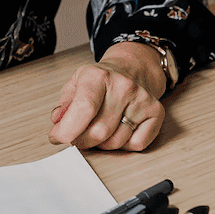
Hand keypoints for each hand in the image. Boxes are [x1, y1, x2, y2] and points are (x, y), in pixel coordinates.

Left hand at [48, 41, 167, 150]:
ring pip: (116, 142)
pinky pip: (136, 144)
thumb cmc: (102, 81)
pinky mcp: (156, 112)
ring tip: (98, 131)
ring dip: (102, 144)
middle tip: (76, 136)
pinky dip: (124, 145)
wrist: (132, 68)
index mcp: (99, 76)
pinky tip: (118, 131)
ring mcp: (142, 100)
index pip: (83, 109)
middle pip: (99, 132)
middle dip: (82, 141)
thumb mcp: (76, 84)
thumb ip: (64, 105)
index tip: (57, 137)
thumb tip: (59, 122)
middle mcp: (123, 86)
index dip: (67, 130)